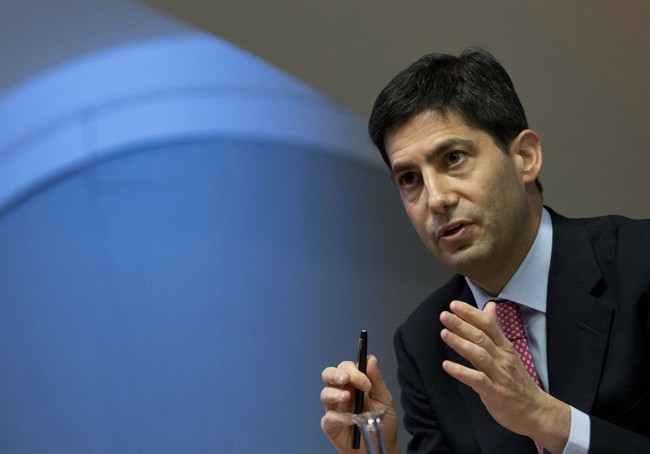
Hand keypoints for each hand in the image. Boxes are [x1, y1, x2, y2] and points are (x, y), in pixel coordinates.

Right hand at [320, 355, 400, 453]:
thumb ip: (376, 380)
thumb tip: (371, 359)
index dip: (354, 371)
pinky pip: (328, 417)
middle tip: (346, 379)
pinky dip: (338, 417)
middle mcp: (342, 392)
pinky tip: (350, 420)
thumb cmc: (382, 422)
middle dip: (336, 374)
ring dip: (335, 393)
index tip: (366, 382)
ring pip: (325, 393)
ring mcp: (335, 408)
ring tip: (348, 398)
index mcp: (354, 383)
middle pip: (329, 374)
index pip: (346, 367)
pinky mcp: (331, 425)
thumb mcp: (384, 399)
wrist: (381, 446)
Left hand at [439, 300, 569, 452]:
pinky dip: (461, 372)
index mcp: (505, 347)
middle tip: (444, 315)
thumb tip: (489, 306)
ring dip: (460, 343)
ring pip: (479, 355)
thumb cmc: (517, 380)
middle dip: (462, 325)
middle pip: (481, 337)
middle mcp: (502, 358)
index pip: (488, 325)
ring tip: (444, 333)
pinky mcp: (495, 392)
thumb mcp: (508, 351)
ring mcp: (499, 375)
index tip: (454, 305)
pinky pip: (477, 380)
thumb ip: (495, 330)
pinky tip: (447, 366)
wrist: (536, 410)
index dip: (471, 314)